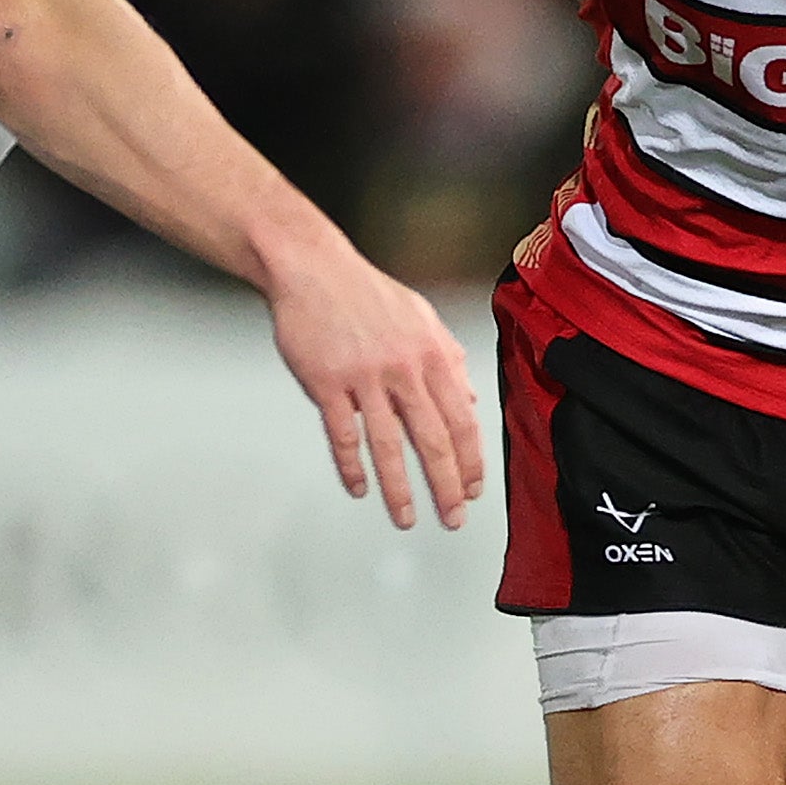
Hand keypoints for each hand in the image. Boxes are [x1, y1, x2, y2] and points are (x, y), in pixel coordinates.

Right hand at [264, 245, 485, 529]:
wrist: (311, 266)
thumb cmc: (364, 292)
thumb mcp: (421, 317)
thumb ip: (449, 359)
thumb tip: (472, 400)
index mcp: (431, 353)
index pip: (462, 419)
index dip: (471, 461)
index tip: (474, 490)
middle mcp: (403, 367)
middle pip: (432, 439)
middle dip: (446, 486)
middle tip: (452, 518)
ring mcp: (364, 375)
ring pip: (387, 445)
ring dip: (399, 489)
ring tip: (404, 518)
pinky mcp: (327, 382)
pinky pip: (342, 434)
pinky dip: (351, 466)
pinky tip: (359, 487)